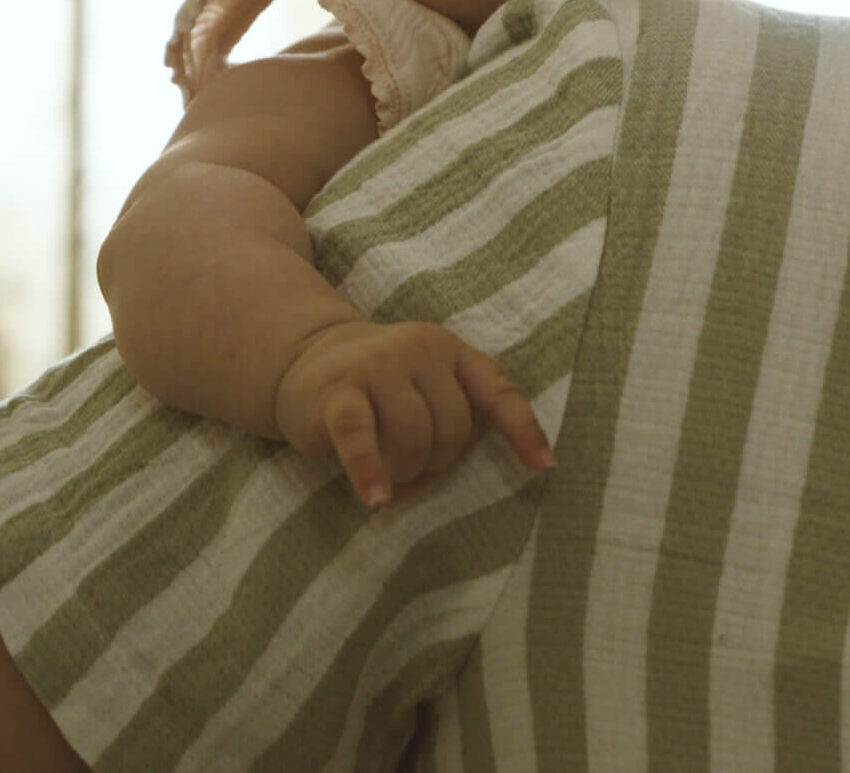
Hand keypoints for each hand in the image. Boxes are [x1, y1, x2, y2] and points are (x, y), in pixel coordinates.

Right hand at [273, 318, 553, 507]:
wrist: (306, 358)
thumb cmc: (379, 388)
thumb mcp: (425, 386)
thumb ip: (451, 415)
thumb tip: (461, 477)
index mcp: (450, 351)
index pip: (498, 389)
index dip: (522, 429)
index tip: (544, 466)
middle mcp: (419, 350)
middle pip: (452, 428)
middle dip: (435, 464)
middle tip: (407, 473)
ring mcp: (377, 365)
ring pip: (413, 437)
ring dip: (403, 473)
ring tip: (385, 479)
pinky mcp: (337, 391)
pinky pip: (361, 437)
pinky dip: (370, 471)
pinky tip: (376, 499)